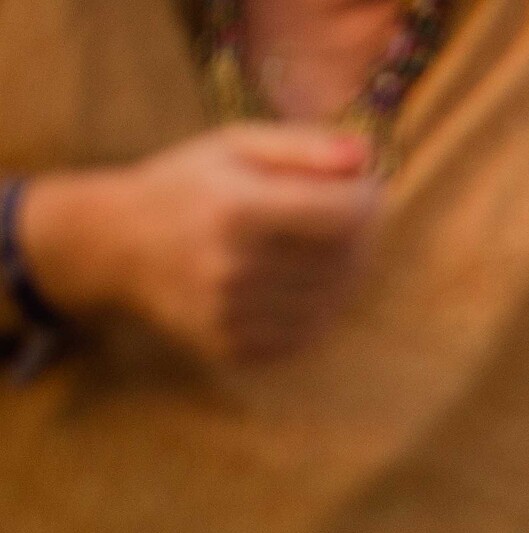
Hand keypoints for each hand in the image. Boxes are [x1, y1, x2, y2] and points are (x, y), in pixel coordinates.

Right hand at [17, 123, 381, 362]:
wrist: (117, 246)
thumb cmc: (190, 186)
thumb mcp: (237, 145)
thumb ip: (306, 146)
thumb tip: (367, 157)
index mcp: (234, 208)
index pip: (344, 213)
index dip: (368, 199)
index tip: (364, 188)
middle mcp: (231, 267)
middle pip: (345, 258)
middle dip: (360, 235)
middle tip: (345, 217)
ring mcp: (231, 315)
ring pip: (334, 299)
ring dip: (344, 273)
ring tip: (319, 246)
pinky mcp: (234, 348)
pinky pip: (310, 332)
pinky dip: (317, 307)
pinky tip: (297, 282)